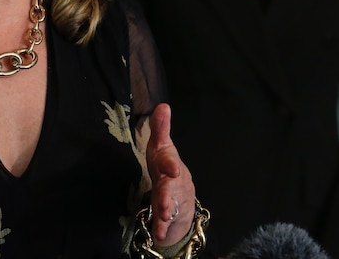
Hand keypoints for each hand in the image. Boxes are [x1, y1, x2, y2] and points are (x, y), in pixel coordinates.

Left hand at [146, 103, 194, 245]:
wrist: (181, 199)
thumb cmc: (166, 167)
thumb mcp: (161, 147)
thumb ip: (161, 128)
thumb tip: (163, 104)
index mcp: (169, 163)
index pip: (169, 160)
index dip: (171, 164)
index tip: (172, 168)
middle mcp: (175, 181)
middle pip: (171, 185)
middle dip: (169, 190)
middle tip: (167, 192)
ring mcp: (174, 200)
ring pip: (171, 204)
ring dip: (166, 207)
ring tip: (161, 213)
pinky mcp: (170, 217)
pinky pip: (165, 223)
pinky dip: (161, 228)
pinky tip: (157, 233)